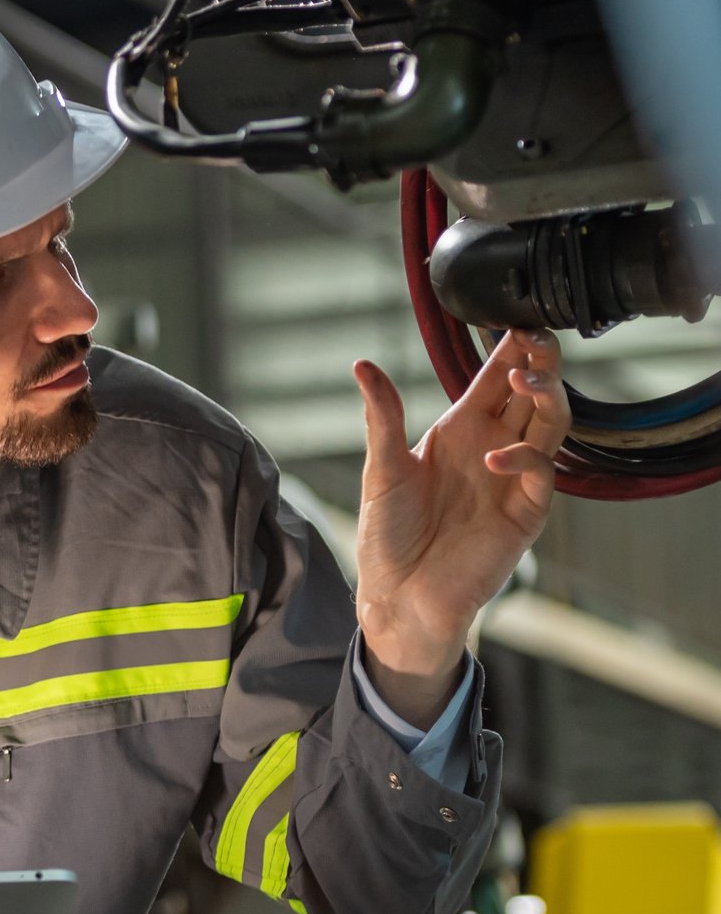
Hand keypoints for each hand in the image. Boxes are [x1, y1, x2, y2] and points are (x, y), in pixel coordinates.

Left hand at [351, 329, 569, 722]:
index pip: (496, 379)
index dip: (511, 349)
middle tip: (535, 338)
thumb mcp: (381, 469)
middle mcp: (492, 447)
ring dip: (545, 396)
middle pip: (533, 392)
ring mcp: (512, 478)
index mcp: (459, 431)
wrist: (398, 595)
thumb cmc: (388, 535)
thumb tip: (362, 364)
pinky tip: (493, 457)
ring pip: (551, 422)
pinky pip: (541, 471)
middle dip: (539, 361)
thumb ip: (382, 417)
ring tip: (525, 378)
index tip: (517, 318)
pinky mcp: (525, 512)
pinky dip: (523, 456)